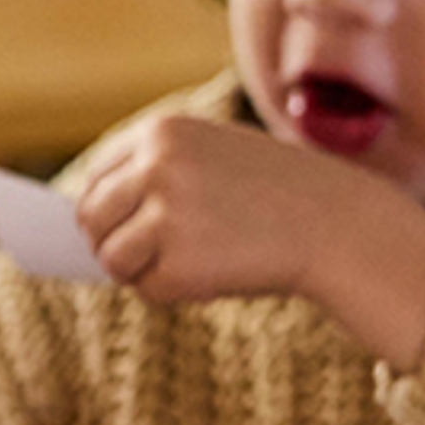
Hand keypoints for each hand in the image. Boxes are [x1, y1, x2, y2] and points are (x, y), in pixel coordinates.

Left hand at [72, 116, 424, 359]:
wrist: (335, 222)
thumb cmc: (275, 193)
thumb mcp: (213, 155)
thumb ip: (157, 172)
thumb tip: (90, 218)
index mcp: (161, 131)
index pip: (96, 176)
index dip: (105, 209)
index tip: (122, 229)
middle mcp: (156, 165)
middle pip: (91, 218)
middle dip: (112, 244)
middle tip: (148, 259)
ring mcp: (166, 212)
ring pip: (112, 258)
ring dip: (140, 272)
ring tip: (186, 266)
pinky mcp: (179, 261)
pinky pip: (147, 289)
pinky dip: (170, 293)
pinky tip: (212, 277)